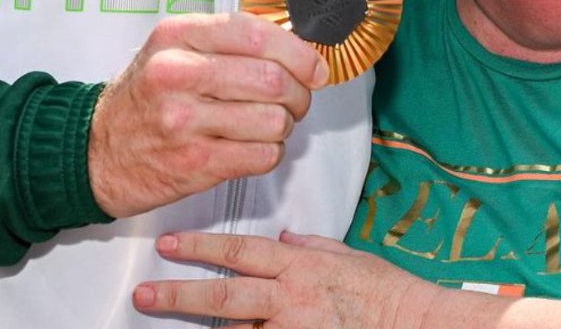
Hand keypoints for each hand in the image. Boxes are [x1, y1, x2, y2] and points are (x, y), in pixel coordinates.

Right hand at [88, 13, 328, 217]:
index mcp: (177, 35)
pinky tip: (253, 145)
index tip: (314, 66)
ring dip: (285, 125)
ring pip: (273, 120)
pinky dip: (270, 152)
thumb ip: (226, 39)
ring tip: (269, 123)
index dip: (298, 51)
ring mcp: (184, 122)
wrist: (95, 151)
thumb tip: (295, 45)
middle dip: (300, 92)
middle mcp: (178, 74)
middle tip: (297, 98)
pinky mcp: (194, 164)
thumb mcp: (173, 48)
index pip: (255, 34)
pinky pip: (262, 156)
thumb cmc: (144, 96)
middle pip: (272, 79)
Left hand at [132, 229, 438, 328]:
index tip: (170, 245)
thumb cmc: (386, 291)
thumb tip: (287, 239)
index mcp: (299, 266)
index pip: (239, 251)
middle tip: (145, 295)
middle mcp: (290, 299)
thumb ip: (311, 246)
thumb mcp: (346, 254)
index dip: (200, 247)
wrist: (415, 323)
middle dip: (178, 296)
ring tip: (167, 324)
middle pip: (223, 298)